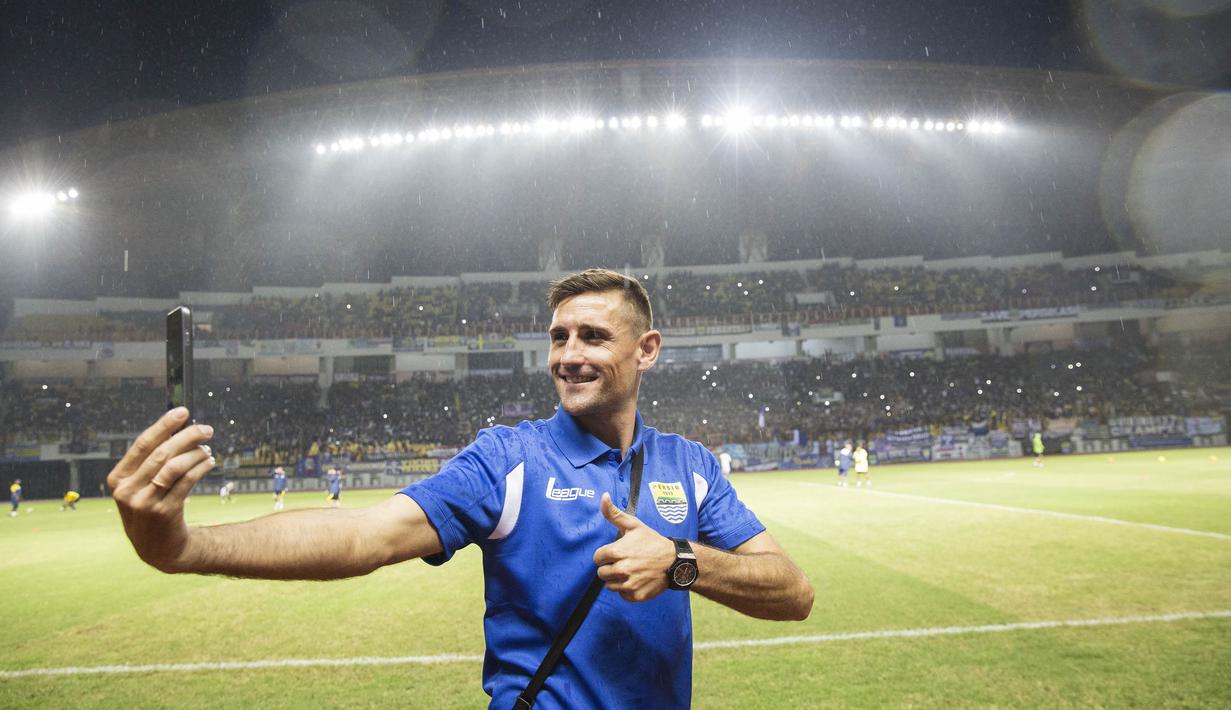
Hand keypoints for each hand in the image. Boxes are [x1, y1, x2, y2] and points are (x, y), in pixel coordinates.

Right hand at [107, 408, 215, 571]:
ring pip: (175, 466)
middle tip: (206, 429)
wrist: (158, 548)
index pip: (142, 444)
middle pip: (161, 453)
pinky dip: (201, 467)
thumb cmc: (151, 508)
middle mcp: (127, 491)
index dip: (164, 425)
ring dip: (196, 453)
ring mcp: (144, 503)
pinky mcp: (164, 513)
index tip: (182, 412)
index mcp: (118, 479)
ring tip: (208, 449)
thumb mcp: (140, 487)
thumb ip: (151, 462)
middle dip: (187, 436)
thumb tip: (178, 429)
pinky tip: (210, 462)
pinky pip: (187, 482)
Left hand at [592, 493, 674, 601]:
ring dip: (617, 580)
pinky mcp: (635, 596)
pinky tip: (637, 580)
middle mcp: (621, 570)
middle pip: (602, 573)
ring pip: (610, 586)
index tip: (617, 553)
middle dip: (610, 567)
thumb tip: (603, 496)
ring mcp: (629, 584)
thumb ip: (614, 513)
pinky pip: (622, 595)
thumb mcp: (634, 525)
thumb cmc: (652, 542)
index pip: (597, 558)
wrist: (674, 562)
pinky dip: (627, 590)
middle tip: (624, 562)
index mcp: (617, 552)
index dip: (606, 555)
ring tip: (631, 571)